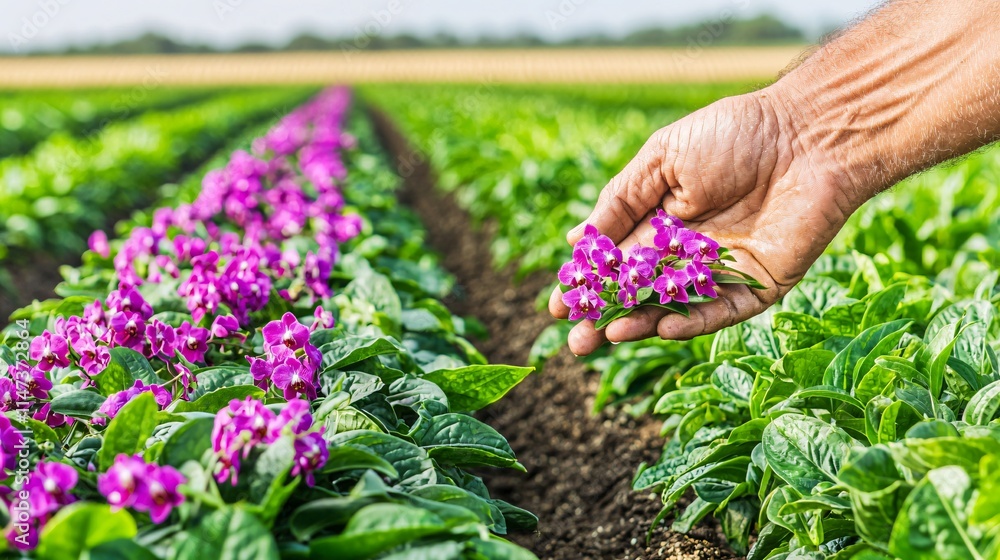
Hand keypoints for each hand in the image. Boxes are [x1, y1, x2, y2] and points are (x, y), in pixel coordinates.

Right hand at [549, 85, 859, 355]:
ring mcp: (722, 272)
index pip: (615, 263)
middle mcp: (687, 252)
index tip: (557, 306)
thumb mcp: (662, 158)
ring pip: (674, 308)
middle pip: (638, 294)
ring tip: (608, 335)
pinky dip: (693, 322)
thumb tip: (578, 239)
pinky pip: (721, 311)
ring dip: (641, 325)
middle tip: (574, 342)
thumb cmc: (734, 134)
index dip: (587, 285)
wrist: (809, 134)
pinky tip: (663, 326)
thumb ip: (621, 200)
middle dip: (604, 317)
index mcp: (660, 221)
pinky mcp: (758, 286)